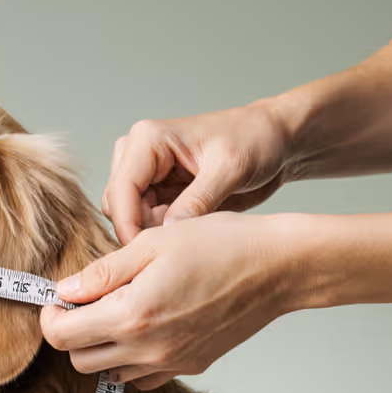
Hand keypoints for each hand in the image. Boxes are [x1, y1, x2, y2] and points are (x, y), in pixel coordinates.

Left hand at [40, 213, 295, 389]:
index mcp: (132, 315)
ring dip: (101, 346)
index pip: (62, 336)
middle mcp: (148, 349)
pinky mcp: (190, 367)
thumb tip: (64, 291)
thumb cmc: (218, 245)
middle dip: (72, 332)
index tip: (60, 298)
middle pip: (80, 360)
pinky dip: (131, 359)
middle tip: (86, 302)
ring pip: (109, 373)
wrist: (277, 268)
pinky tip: (145, 326)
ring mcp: (171, 363)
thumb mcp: (151, 244)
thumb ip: (102, 273)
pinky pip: (142, 377)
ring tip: (118, 310)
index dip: (51, 316)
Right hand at [105, 99, 294, 243]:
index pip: (121, 189)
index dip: (128, 225)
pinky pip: (144, 222)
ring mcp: (145, 174)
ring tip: (187, 238)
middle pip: (117, 206)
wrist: (274, 142)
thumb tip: (167, 233)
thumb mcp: (231, 169)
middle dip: (140, 230)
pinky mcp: (156, 192)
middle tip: (175, 247)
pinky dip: (160, 234)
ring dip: (150, 233)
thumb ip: (198, 201)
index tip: (145, 253)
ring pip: (126, 217)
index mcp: (148, 139)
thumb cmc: (255, 140)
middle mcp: (138, 154)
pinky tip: (188, 235)